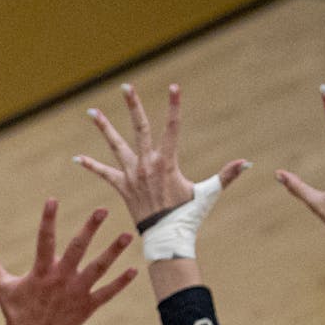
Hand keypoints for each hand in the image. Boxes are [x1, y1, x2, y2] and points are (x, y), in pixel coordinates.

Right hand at [0, 201, 134, 324]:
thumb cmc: (17, 313)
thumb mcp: (3, 287)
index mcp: (42, 271)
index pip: (44, 239)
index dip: (48, 219)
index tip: (53, 199)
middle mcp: (62, 279)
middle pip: (79, 248)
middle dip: (91, 228)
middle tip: (103, 210)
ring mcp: (77, 292)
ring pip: (99, 268)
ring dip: (113, 251)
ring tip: (127, 234)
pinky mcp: (88, 306)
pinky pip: (107, 293)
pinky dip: (121, 282)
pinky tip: (134, 269)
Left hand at [75, 83, 246, 225]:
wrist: (166, 238)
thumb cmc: (189, 216)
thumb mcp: (208, 194)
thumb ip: (226, 176)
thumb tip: (247, 163)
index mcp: (167, 162)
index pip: (172, 128)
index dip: (174, 106)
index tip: (174, 87)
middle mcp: (146, 164)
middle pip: (139, 128)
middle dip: (132, 106)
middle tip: (125, 87)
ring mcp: (132, 175)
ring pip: (115, 146)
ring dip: (104, 128)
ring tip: (92, 112)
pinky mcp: (122, 187)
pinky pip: (104, 174)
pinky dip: (91, 166)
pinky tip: (78, 158)